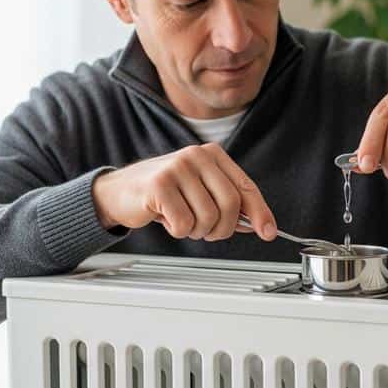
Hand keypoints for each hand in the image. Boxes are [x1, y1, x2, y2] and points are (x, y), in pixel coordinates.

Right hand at [91, 143, 277, 240]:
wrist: (120, 192)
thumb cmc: (163, 193)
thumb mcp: (199, 192)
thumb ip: (227, 203)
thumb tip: (258, 224)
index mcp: (212, 155)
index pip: (245, 187)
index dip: (260, 212)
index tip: (268, 232)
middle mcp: (197, 156)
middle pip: (230, 204)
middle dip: (222, 229)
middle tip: (208, 232)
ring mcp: (178, 168)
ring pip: (208, 217)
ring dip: (197, 231)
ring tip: (182, 221)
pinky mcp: (160, 184)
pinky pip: (184, 223)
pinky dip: (178, 231)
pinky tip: (166, 219)